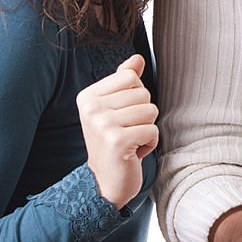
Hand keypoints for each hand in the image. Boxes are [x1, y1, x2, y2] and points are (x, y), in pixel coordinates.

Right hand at [78, 54, 158, 208]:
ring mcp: (102, 124)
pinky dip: (150, 143)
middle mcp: (91, 108)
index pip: (131, 77)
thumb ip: (125, 81)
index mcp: (88, 96)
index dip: (136, 97)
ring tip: (130, 141)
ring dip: (147, 129)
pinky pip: (152, 130)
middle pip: (143, 93)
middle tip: (126, 132)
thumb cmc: (115, 141)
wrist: (104, 183)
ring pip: (151, 110)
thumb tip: (137, 58)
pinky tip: (133, 153)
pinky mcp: (116, 141)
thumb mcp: (117, 109)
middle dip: (143, 115)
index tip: (122, 116)